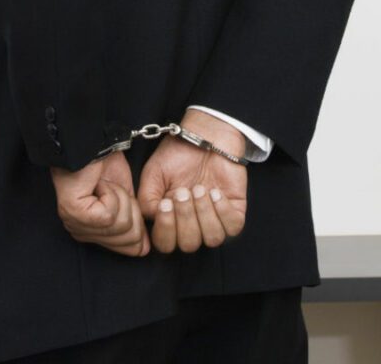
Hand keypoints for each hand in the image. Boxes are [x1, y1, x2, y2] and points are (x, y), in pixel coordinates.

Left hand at [51, 151, 149, 256]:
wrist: (90, 143)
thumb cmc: (104, 166)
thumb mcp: (127, 200)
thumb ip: (135, 225)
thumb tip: (145, 249)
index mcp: (91, 234)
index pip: (129, 248)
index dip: (139, 224)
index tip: (128, 200)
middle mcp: (80, 233)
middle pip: (129, 239)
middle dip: (131, 209)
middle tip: (114, 189)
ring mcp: (75, 224)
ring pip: (121, 225)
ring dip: (120, 197)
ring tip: (104, 184)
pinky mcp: (76, 213)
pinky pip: (109, 214)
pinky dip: (112, 193)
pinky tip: (97, 184)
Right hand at [138, 110, 247, 252]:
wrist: (204, 135)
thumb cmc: (177, 154)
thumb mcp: (152, 174)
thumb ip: (146, 200)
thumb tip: (153, 219)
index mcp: (169, 220)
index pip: (165, 244)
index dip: (166, 230)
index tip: (165, 204)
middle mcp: (191, 224)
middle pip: (189, 245)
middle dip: (185, 218)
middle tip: (183, 191)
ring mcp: (214, 219)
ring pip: (212, 239)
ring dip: (204, 214)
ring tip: (200, 189)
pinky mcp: (234, 211)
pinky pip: (233, 227)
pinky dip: (223, 211)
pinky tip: (215, 192)